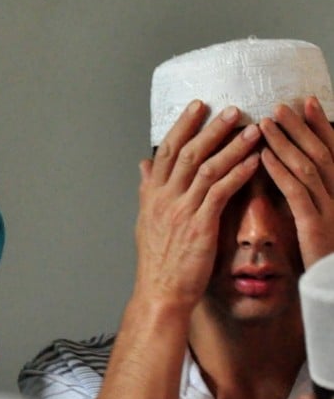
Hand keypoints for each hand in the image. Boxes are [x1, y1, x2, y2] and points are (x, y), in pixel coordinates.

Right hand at [134, 102, 260, 307]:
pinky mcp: (200, 225)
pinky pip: (221, 192)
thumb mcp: (145, 219)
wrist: (160, 291)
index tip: (197, 107)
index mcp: (151, 195)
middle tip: (230, 109)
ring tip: (252, 129)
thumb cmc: (157, 260)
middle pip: (187, 153)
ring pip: (207, 168)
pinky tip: (254, 161)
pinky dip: (238, 173)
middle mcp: (164, 198)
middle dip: (210, 128)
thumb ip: (147, 189)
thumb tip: (144, 165)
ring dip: (231, 146)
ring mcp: (181, 211)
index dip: (182, 126)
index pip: (166, 151)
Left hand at [259, 97, 333, 268]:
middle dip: (301, 127)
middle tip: (280, 105)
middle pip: (322, 152)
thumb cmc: (330, 252)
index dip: (320, 126)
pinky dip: (280, 172)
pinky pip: (297, 193)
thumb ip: (320, 192)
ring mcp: (332, 210)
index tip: (306, 102)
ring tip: (265, 123)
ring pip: (309, 168)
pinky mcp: (316, 227)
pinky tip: (262, 157)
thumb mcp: (329, 216)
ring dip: (286, 143)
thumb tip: (303, 164)